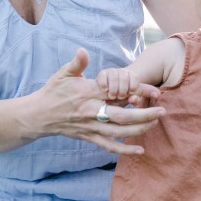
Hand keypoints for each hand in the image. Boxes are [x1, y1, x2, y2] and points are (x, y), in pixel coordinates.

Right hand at [33, 49, 163, 154]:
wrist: (38, 115)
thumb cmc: (53, 91)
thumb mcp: (64, 73)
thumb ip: (77, 63)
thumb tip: (83, 50)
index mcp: (89, 94)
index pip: (118, 92)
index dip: (136, 91)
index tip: (152, 91)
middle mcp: (92, 112)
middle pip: (122, 117)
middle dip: (144, 114)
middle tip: (162, 111)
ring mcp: (91, 127)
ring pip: (119, 132)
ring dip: (139, 130)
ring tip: (155, 123)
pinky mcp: (89, 137)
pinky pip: (109, 146)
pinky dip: (124, 150)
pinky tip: (139, 150)